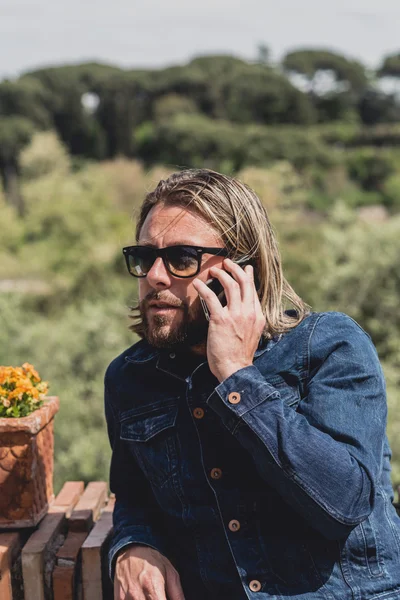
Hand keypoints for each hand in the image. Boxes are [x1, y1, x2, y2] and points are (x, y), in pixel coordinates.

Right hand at [114, 545, 184, 599]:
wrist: (130, 550)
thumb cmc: (152, 561)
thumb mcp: (170, 572)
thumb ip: (177, 593)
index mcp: (153, 587)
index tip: (166, 599)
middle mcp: (138, 594)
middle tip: (159, 596)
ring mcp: (126, 598)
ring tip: (151, 596)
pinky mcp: (118, 599)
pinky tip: (141, 596)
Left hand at [193, 259, 265, 381]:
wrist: (235, 369)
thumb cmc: (240, 356)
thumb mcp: (252, 334)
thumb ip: (249, 320)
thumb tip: (243, 312)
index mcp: (258, 316)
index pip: (253, 291)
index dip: (248, 277)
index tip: (245, 269)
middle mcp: (249, 312)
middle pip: (244, 283)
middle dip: (235, 269)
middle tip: (227, 262)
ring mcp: (236, 315)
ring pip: (231, 285)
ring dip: (221, 274)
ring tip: (213, 269)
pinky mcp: (221, 319)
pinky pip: (212, 297)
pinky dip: (204, 287)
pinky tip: (198, 283)